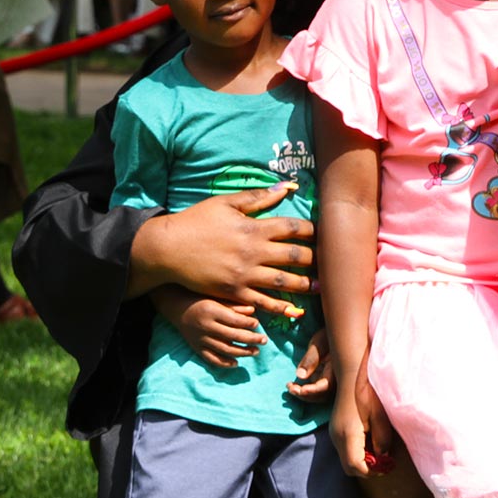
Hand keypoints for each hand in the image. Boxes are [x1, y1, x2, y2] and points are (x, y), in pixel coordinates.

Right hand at [129, 181, 315, 314]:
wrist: (168, 249)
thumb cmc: (197, 221)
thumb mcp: (226, 203)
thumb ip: (258, 198)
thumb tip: (288, 187)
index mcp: (253, 227)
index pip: (292, 228)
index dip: (312, 230)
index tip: (324, 233)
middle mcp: (253, 251)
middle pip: (294, 256)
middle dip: (314, 259)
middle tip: (328, 262)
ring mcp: (244, 274)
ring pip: (284, 281)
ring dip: (305, 285)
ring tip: (319, 287)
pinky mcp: (234, 291)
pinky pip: (263, 301)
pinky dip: (281, 307)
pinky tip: (295, 310)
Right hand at [150, 288, 265, 367]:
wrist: (177, 307)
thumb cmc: (201, 298)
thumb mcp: (217, 297)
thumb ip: (234, 305)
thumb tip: (254, 311)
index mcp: (211, 311)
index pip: (234, 320)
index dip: (248, 324)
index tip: (258, 324)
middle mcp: (205, 326)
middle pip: (232, 336)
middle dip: (251, 339)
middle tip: (264, 340)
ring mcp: (200, 339)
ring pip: (224, 349)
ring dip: (242, 352)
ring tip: (256, 351)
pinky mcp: (196, 347)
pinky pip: (211, 359)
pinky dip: (224, 363)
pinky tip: (236, 363)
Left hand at [288, 329, 334, 402]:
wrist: (336, 333)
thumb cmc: (328, 335)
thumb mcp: (318, 344)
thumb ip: (311, 359)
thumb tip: (300, 376)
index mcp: (338, 369)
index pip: (326, 386)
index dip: (314, 391)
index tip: (301, 390)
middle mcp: (335, 378)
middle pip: (322, 395)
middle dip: (306, 395)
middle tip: (291, 389)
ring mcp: (328, 379)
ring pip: (318, 395)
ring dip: (303, 395)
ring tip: (289, 387)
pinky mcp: (322, 379)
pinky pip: (314, 390)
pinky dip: (303, 391)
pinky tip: (291, 386)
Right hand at [331, 375, 396, 477]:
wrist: (351, 374)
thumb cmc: (368, 393)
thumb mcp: (381, 417)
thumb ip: (382, 440)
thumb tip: (382, 458)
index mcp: (348, 435)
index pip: (356, 466)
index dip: (372, 471)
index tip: (387, 466)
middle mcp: (337, 437)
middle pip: (349, 467)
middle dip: (367, 469)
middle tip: (384, 462)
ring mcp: (334, 434)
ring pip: (346, 459)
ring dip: (362, 460)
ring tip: (379, 449)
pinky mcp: (335, 430)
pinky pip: (345, 450)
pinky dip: (357, 452)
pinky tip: (369, 440)